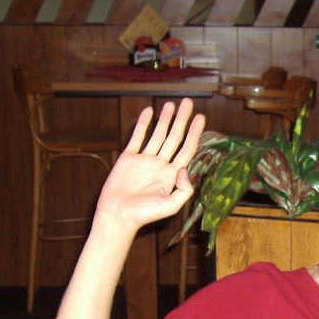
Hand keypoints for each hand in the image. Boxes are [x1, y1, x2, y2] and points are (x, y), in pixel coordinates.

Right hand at [95, 99, 205, 231]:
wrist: (118, 215)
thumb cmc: (145, 214)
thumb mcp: (172, 206)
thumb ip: (184, 189)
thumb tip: (185, 169)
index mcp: (172, 176)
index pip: (187, 149)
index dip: (194, 133)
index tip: (200, 118)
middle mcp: (160, 165)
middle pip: (174, 138)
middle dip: (182, 120)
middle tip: (188, 103)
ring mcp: (145, 160)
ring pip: (158, 135)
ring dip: (165, 119)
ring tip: (171, 104)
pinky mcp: (128, 158)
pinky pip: (137, 137)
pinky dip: (143, 124)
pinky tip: (149, 112)